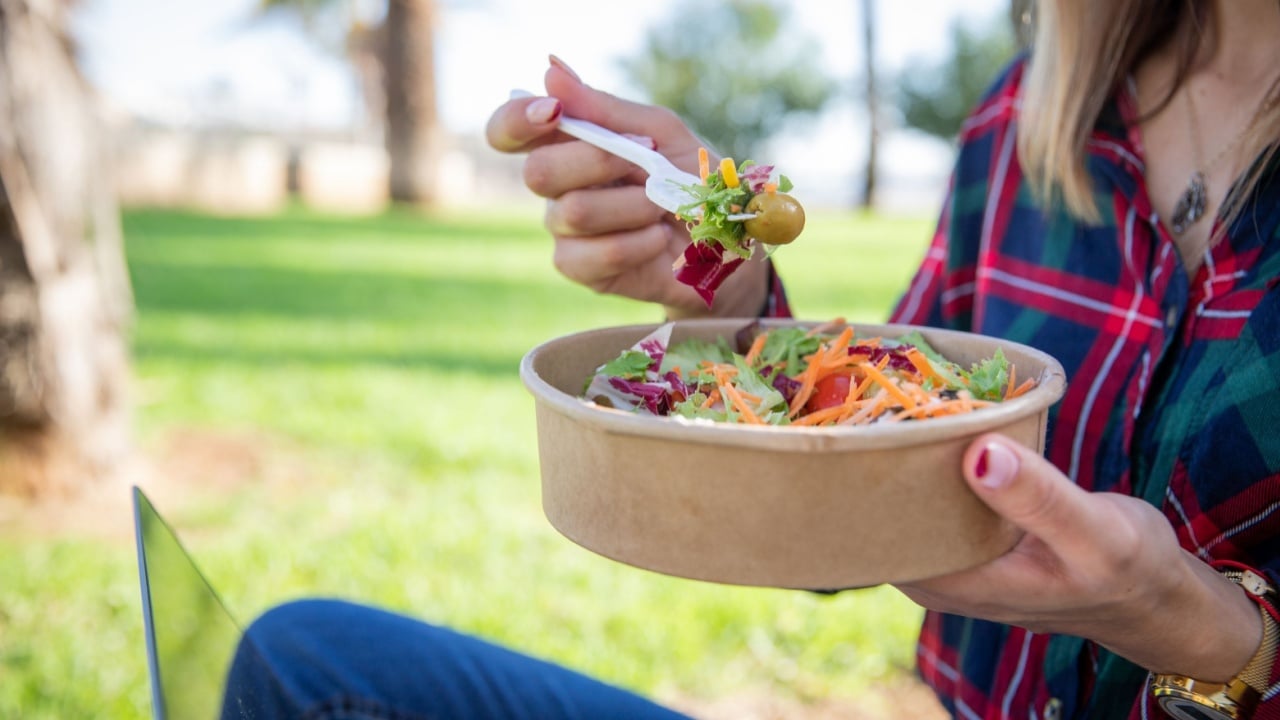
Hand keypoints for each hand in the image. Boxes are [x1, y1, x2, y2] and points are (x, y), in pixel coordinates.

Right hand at [485, 56, 769, 318]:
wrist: (725, 242)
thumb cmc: (690, 181)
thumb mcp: (660, 133)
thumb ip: (606, 109)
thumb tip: (551, 71)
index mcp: (567, 145)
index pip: (507, 130)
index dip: (515, 119)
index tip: (553, 112)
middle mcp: (556, 187)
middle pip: (538, 173)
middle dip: (598, 163)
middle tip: (644, 165)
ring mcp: (565, 231)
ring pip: (573, 213)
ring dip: (633, 206)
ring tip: (662, 208)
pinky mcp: (581, 269)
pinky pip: (595, 254)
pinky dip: (638, 242)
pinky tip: (656, 239)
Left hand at [895, 433, 1262, 681]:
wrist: (1150, 595)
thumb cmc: (1128, 570)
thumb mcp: (1097, 536)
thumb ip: (1039, 499)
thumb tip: (978, 455)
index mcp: (953, 585)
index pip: (874, 532)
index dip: (861, 479)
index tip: (862, 422)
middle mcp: (936, 576)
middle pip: (873, 513)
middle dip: (871, 458)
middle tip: (873, 394)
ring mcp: (947, 557)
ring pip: (897, 500)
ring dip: (897, 454)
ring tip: (893, 397)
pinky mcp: (963, 535)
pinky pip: (926, 493)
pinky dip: (926, 460)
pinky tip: (931, 420)